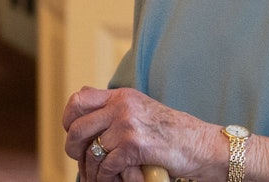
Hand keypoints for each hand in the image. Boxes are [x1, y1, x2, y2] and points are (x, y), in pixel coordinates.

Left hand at [62, 86, 223, 181]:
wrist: (199, 144)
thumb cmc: (171, 133)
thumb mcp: (141, 110)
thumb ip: (116, 110)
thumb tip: (85, 122)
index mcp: (122, 95)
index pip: (79, 98)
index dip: (69, 118)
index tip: (74, 133)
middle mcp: (122, 106)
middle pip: (77, 127)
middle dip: (74, 148)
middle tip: (81, 159)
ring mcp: (128, 124)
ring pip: (90, 151)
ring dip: (90, 169)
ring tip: (97, 175)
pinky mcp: (134, 145)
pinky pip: (106, 166)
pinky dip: (106, 178)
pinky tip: (114, 179)